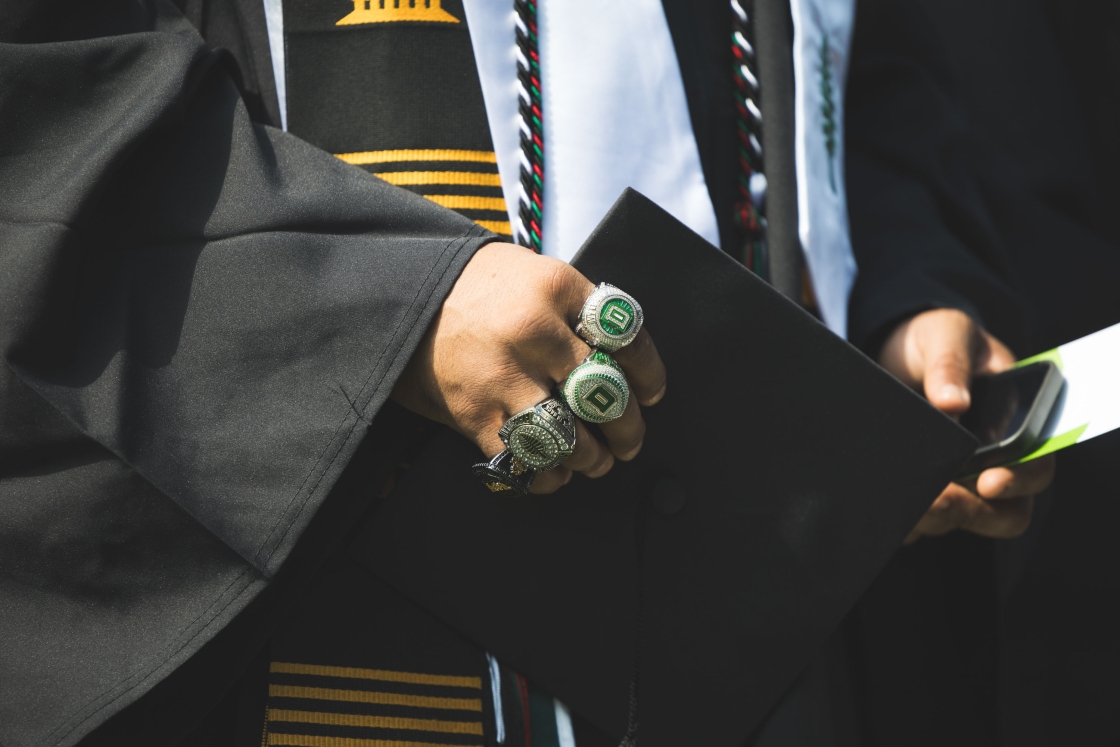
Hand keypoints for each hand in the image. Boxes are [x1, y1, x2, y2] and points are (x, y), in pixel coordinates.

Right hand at [391, 242, 666, 493]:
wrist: (404, 296)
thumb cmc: (478, 287)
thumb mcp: (535, 274)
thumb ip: (577, 312)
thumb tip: (623, 361)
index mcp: (557, 288)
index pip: (628, 338)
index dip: (649, 374)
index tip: (653, 392)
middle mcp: (535, 332)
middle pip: (605, 394)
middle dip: (627, 428)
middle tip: (629, 439)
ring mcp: (504, 376)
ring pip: (572, 437)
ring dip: (592, 459)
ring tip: (596, 460)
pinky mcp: (475, 413)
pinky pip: (526, 461)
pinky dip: (547, 476)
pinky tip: (554, 471)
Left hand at [879, 309, 1054, 541]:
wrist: (893, 351)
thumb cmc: (934, 340)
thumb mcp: (945, 335)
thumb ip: (950, 363)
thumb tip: (953, 403)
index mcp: (1018, 423)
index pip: (1035, 466)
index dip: (1020, 480)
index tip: (989, 481)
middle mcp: (994, 460)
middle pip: (1002, 511)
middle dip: (971, 511)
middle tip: (938, 499)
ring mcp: (958, 480)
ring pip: (957, 519)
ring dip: (934, 517)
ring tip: (904, 501)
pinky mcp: (921, 488)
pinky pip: (919, 520)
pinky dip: (904, 519)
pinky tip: (882, 505)